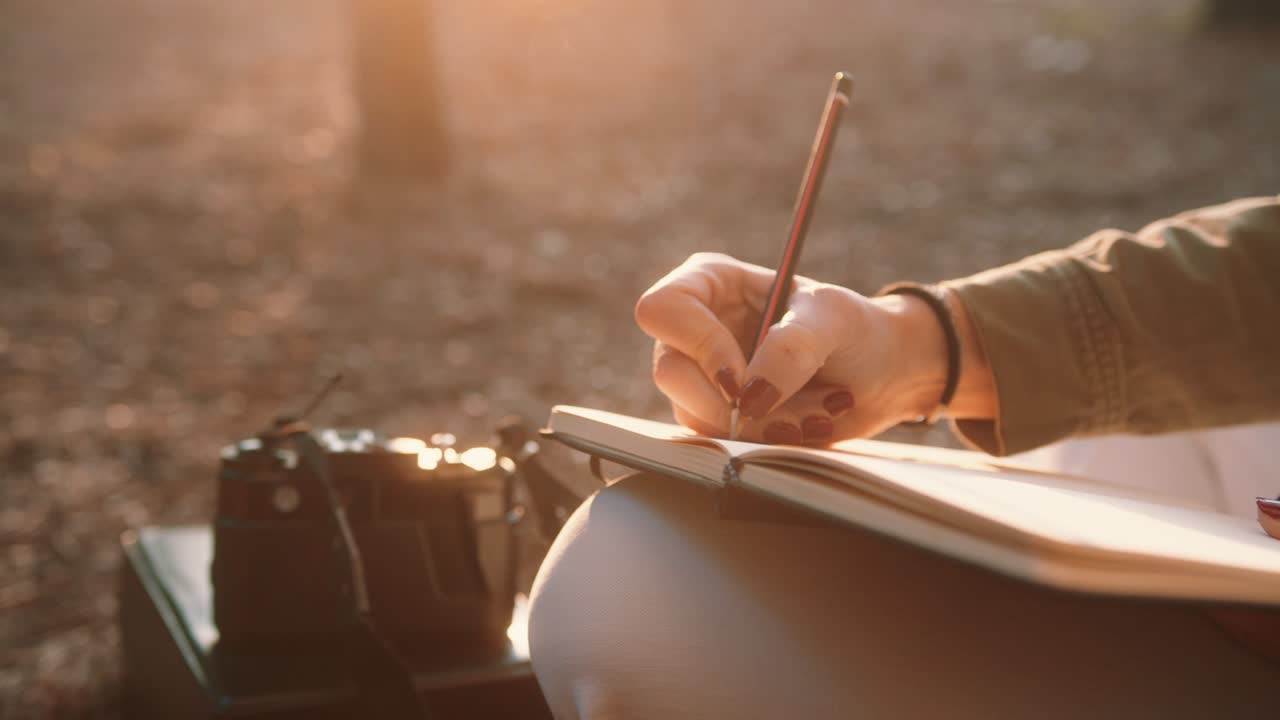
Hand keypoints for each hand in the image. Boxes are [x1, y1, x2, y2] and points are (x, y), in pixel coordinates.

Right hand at [634, 253, 994, 443]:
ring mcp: (702, 377)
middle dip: (729, 402)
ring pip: (696, 414)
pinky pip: (721, 442)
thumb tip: (749, 395)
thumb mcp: (832, 320)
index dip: (697, 345)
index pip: (663, 309)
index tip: (740, 378)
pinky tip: (807, 425)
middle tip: (781, 409)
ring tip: (814, 412)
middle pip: (670, 371)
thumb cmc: (855, 328)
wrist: (881, 372)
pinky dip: (767, 442)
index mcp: (710, 283)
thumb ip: (791, 348)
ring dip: (761, 425)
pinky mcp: (719, 416)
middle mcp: (695, 329)